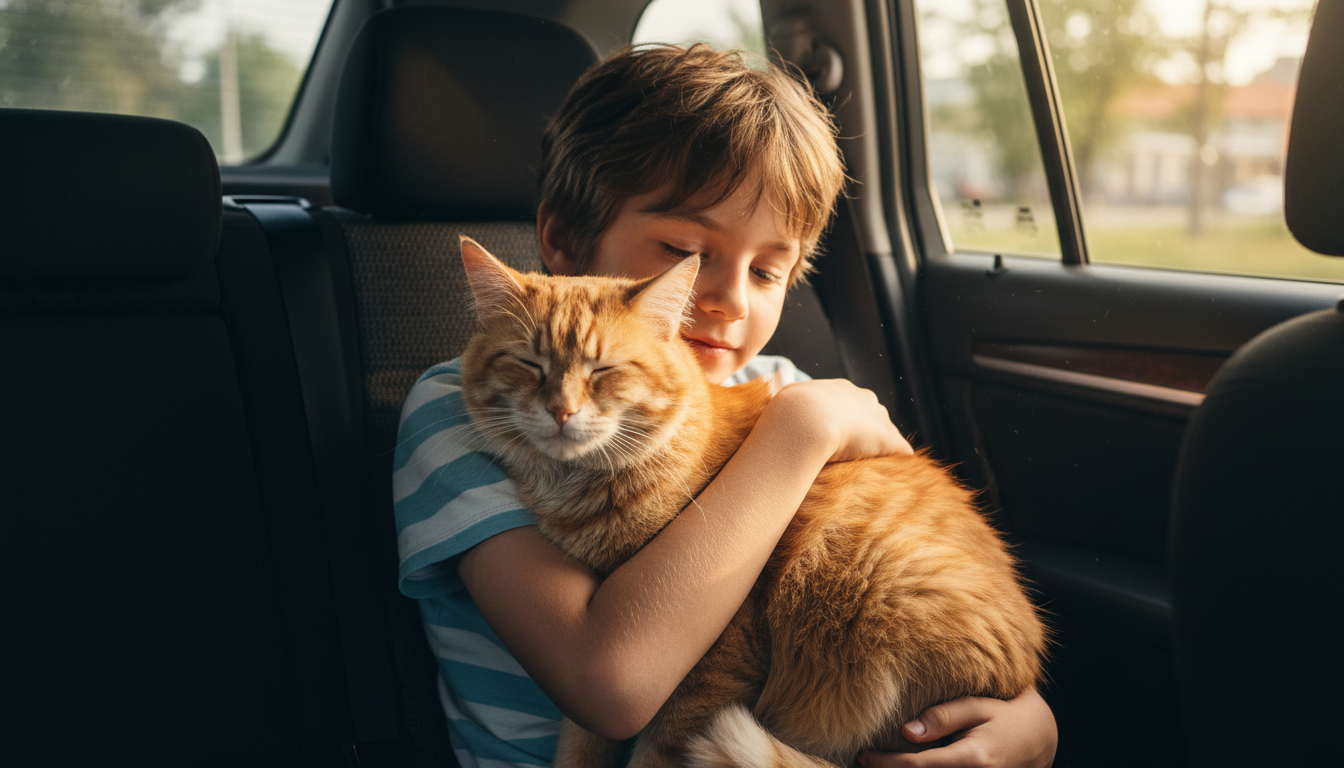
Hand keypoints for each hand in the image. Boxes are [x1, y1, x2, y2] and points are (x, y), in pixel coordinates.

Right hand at [771, 379, 911, 462]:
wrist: (803, 422)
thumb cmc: (788, 414)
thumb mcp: (786, 402)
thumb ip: (790, 408)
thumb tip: (777, 417)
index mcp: (841, 389)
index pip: (851, 403)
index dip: (844, 421)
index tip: (836, 436)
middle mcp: (864, 398)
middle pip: (873, 415)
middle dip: (867, 431)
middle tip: (854, 452)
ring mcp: (877, 419)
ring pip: (887, 433)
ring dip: (881, 447)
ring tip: (874, 466)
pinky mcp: (887, 440)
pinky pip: (900, 451)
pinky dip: (897, 461)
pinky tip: (894, 474)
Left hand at [857, 688, 1056, 767]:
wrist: (1041, 739)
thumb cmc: (1006, 715)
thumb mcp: (978, 706)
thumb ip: (943, 717)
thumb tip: (905, 731)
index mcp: (974, 760)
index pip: (918, 766)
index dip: (886, 764)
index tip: (863, 756)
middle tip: (862, 761)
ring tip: (879, 764)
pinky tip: (904, 765)